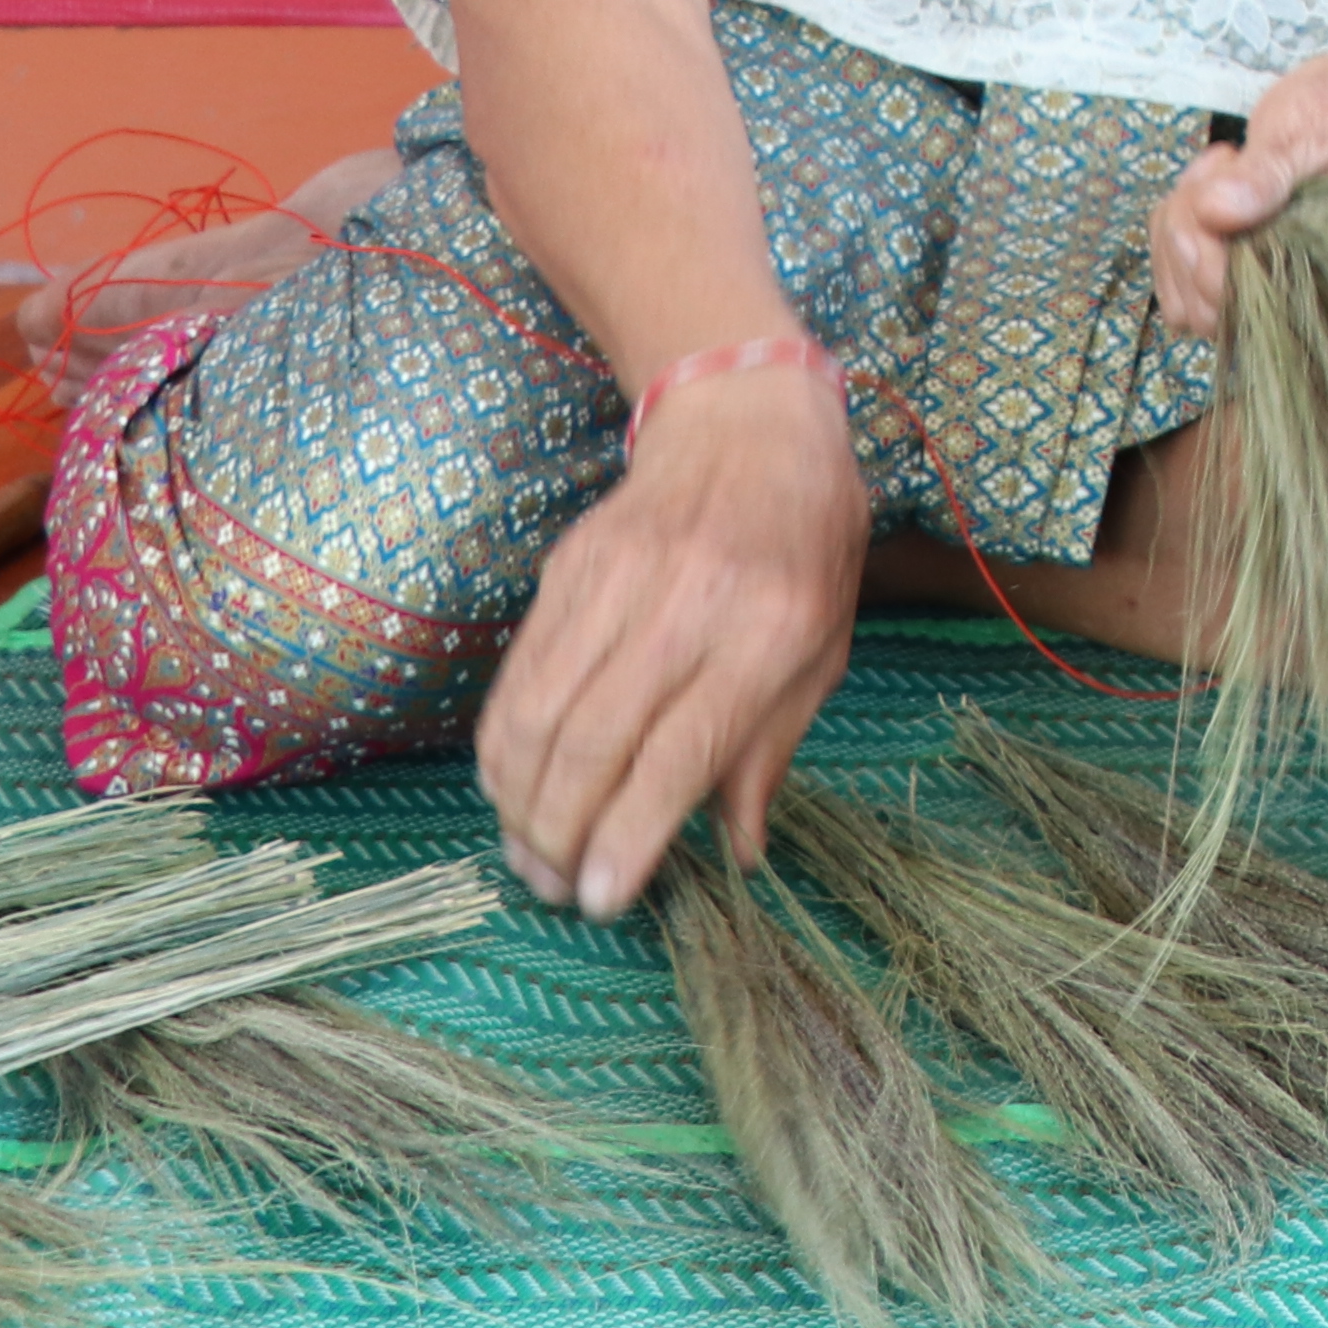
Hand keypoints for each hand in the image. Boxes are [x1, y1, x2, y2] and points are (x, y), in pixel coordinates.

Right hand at [479, 369, 865, 916]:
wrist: (748, 427)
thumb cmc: (806, 551)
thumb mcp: (825, 650)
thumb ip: (770, 752)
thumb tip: (736, 854)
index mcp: (769, 630)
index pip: (681, 750)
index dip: (631, 836)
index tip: (603, 900)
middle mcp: (687, 604)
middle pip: (594, 741)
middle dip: (563, 833)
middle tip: (557, 887)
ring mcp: (617, 581)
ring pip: (539, 713)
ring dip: (520, 801)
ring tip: (530, 854)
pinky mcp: (565, 568)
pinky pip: (518, 675)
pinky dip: (503, 745)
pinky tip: (512, 788)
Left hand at [1155, 25, 1327, 337]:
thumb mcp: (1311, 127)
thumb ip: (1264, 174)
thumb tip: (1214, 212)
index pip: (1238, 296)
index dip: (1204, 245)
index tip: (1223, 171)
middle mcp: (1303, 291)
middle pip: (1203, 305)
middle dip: (1187, 230)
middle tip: (1223, 165)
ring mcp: (1276, 285)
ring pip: (1187, 299)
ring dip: (1178, 232)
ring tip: (1223, 173)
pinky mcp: (1258, 269)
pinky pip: (1189, 282)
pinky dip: (1178, 235)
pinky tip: (1211, 190)